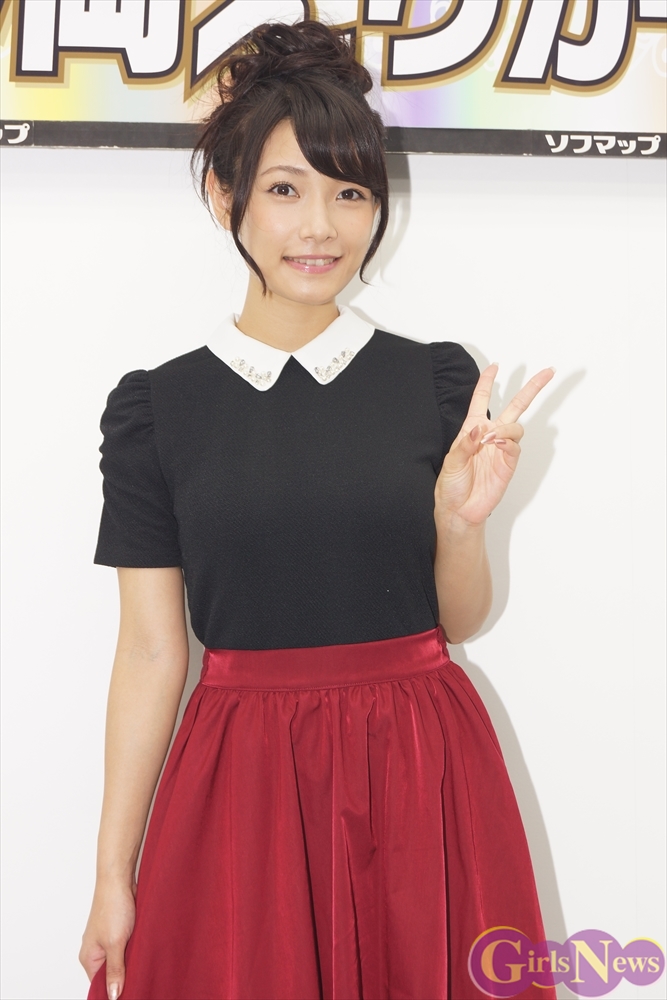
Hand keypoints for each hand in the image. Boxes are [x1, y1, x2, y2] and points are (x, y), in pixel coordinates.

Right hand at [79, 877, 135, 999]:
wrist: (119, 878)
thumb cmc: (112, 906)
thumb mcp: (115, 943)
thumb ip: (115, 970)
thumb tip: (113, 995)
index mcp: (89, 958)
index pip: (99, 985)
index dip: (114, 990)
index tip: (130, 992)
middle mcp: (95, 950)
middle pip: (110, 974)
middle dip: (124, 976)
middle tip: (140, 976)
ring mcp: (106, 940)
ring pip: (119, 960)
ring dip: (130, 961)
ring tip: (141, 961)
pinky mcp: (118, 930)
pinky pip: (125, 947)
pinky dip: (133, 949)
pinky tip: (142, 948)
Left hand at [435, 363, 554, 525]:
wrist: (459, 510)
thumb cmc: (451, 486)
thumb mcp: (450, 462)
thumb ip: (465, 444)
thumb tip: (480, 429)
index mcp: (472, 430)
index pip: (481, 399)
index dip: (487, 382)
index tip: (495, 366)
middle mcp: (490, 436)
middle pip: (515, 406)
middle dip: (532, 389)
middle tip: (548, 372)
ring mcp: (502, 449)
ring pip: (516, 426)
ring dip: (506, 428)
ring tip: (491, 439)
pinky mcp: (508, 465)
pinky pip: (515, 447)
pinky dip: (508, 442)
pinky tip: (497, 444)